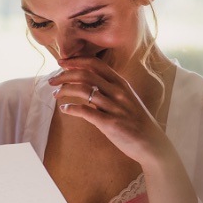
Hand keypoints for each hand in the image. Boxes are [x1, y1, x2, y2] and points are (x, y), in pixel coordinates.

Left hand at [50, 58, 168, 164]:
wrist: (150, 141)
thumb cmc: (136, 119)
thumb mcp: (127, 97)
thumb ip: (111, 89)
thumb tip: (89, 83)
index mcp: (121, 83)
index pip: (95, 64)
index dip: (76, 61)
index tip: (62, 62)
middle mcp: (118, 91)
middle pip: (86, 75)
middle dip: (65, 75)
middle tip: (52, 80)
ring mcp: (114, 107)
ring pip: (84, 91)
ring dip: (65, 90)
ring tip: (55, 94)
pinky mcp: (109, 123)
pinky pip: (86, 112)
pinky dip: (71, 109)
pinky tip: (64, 109)